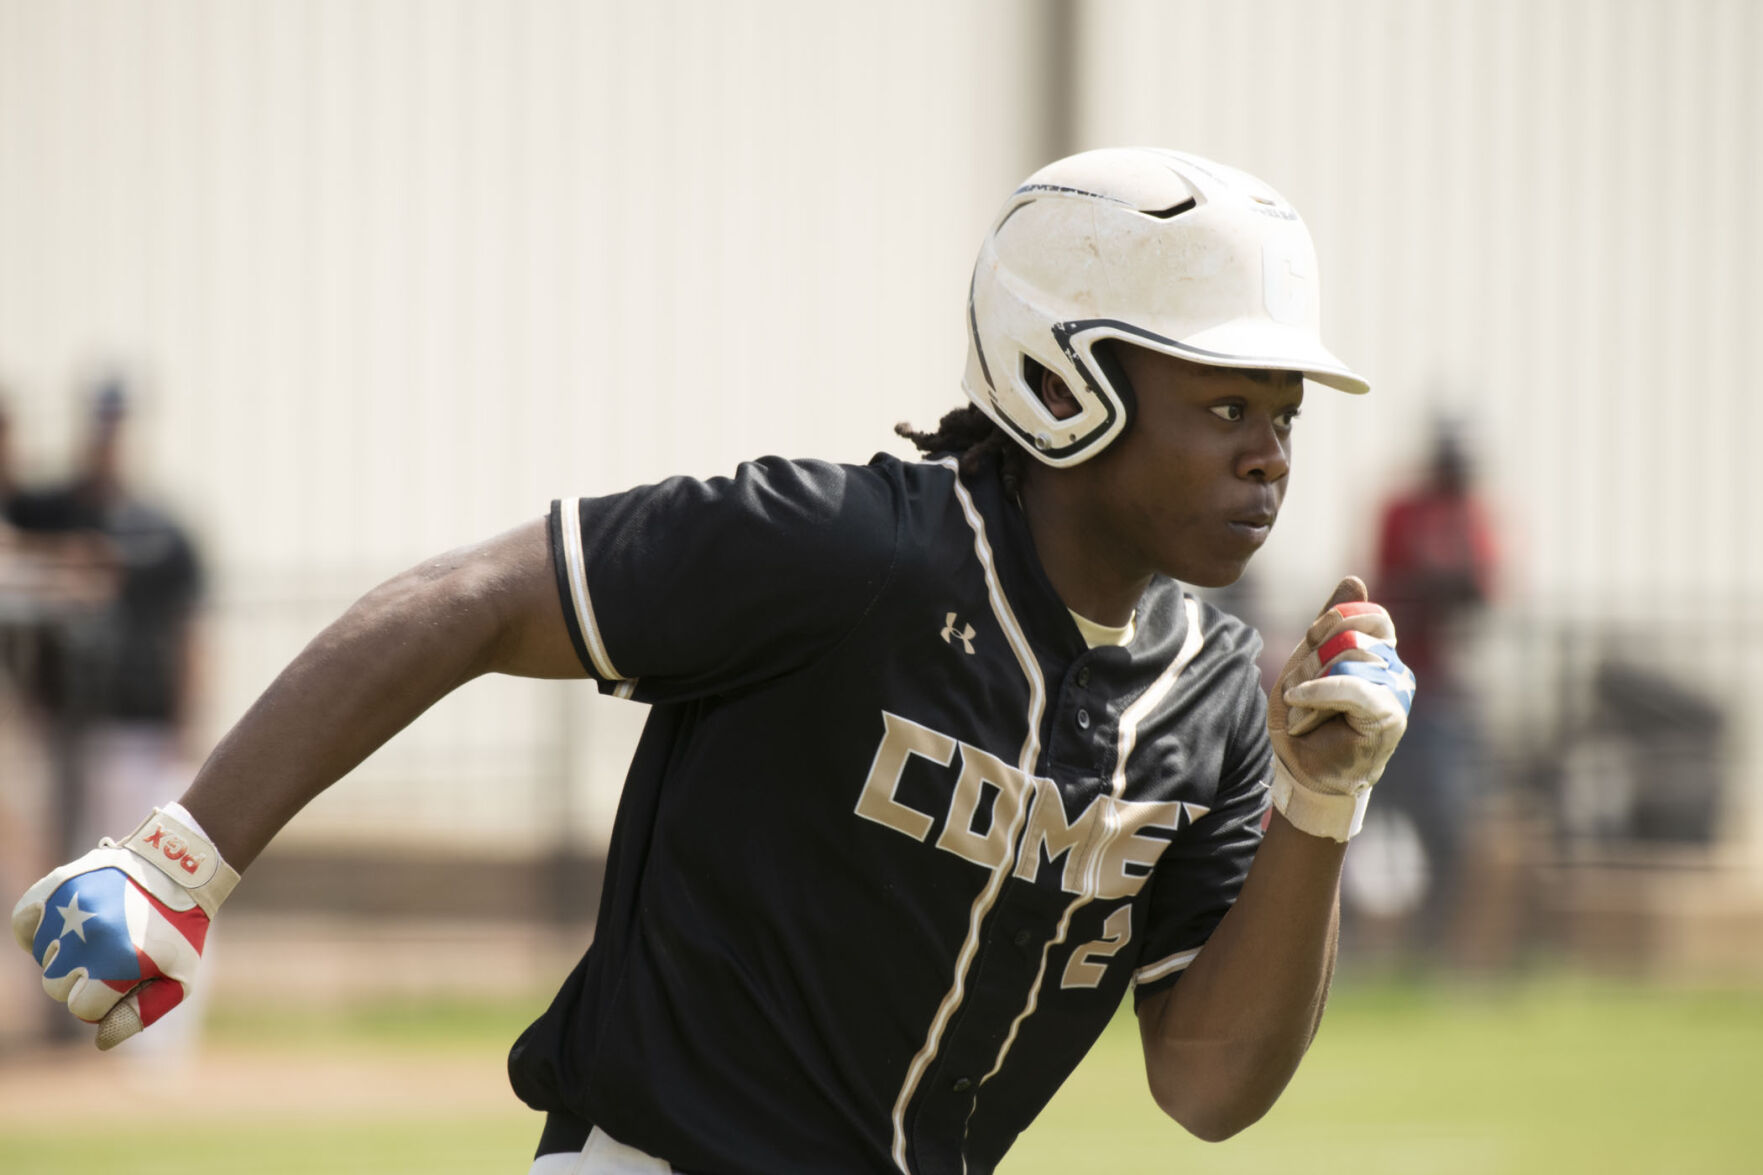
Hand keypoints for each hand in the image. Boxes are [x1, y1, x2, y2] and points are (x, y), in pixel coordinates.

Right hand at [11, 807, 237, 1048]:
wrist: (179, 866)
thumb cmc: (179, 928)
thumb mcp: (178, 976)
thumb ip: (139, 1015)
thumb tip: (100, 1042)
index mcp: (118, 964)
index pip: (83, 1009)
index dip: (104, 999)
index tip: (123, 979)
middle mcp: (88, 938)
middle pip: (57, 986)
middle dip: (81, 978)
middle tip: (112, 952)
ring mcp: (68, 909)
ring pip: (42, 957)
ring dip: (64, 952)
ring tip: (100, 931)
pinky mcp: (54, 886)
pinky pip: (23, 923)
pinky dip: (37, 928)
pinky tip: (64, 924)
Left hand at [1266, 576, 1415, 841]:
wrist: (1304, 770)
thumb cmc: (1308, 717)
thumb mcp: (1310, 661)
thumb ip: (1331, 623)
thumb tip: (1354, 580)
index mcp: (1380, 654)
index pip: (1371, 616)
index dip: (1336, 620)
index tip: (1310, 638)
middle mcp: (1395, 671)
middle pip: (1353, 637)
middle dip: (1311, 658)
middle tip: (1297, 689)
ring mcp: (1396, 693)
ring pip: (1349, 659)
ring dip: (1309, 682)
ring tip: (1301, 708)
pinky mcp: (1388, 716)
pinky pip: (1354, 687)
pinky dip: (1319, 692)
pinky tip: (1299, 702)